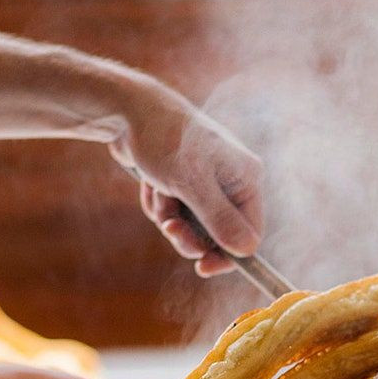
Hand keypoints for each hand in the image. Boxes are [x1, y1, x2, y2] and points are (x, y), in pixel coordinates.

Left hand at [109, 82, 264, 276]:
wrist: (128, 111)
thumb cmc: (165, 141)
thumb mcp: (193, 184)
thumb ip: (220, 220)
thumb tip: (246, 250)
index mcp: (246, 178)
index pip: (250, 233)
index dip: (228, 255)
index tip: (203, 267)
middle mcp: (231, 181)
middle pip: (218, 235)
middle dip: (189, 233)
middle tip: (168, 227)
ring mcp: (207, 182)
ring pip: (192, 226)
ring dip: (169, 217)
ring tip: (158, 193)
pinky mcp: (184, 182)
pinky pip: (175, 213)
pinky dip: (159, 205)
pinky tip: (150, 184)